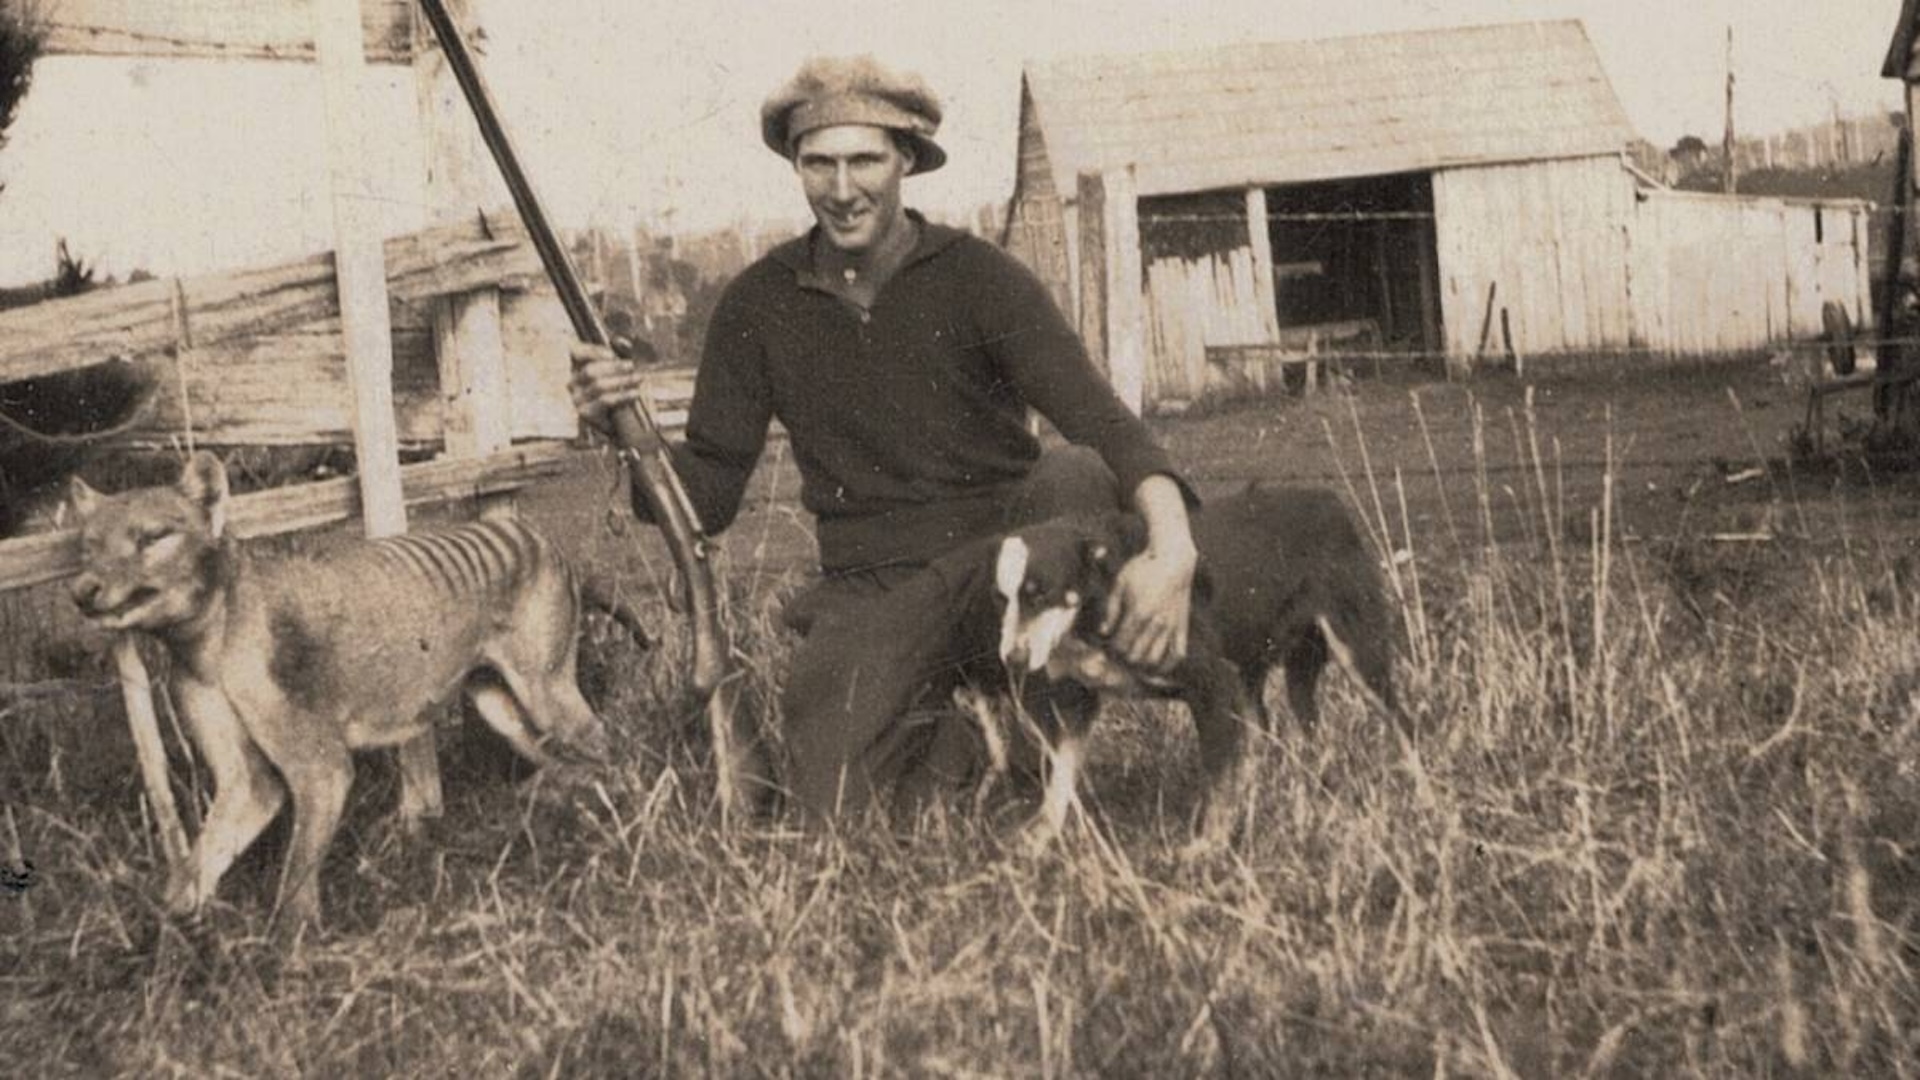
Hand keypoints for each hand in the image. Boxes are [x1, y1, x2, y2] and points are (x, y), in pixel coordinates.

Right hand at [567, 342, 649, 439]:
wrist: (610, 429)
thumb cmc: (607, 400)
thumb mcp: (605, 377)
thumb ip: (608, 361)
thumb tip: (622, 345)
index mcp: (569, 369)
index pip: (573, 354)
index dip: (592, 352)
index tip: (611, 354)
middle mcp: (568, 385)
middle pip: (590, 371)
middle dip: (613, 367)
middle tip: (631, 366)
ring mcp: (575, 400)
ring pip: (599, 385)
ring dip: (622, 380)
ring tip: (639, 378)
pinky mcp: (584, 414)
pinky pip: (605, 401)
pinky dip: (622, 395)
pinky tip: (634, 393)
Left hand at [1101, 540, 1196, 673]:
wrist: (1174, 559)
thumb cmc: (1143, 568)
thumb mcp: (1120, 584)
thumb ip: (1111, 610)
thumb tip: (1103, 632)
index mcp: (1138, 613)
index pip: (1120, 645)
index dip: (1111, 649)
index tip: (1108, 644)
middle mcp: (1156, 623)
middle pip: (1136, 656)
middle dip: (1124, 658)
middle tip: (1119, 652)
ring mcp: (1171, 626)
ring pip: (1155, 659)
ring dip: (1142, 664)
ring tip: (1134, 659)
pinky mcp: (1182, 626)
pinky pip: (1178, 654)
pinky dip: (1167, 665)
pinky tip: (1158, 666)